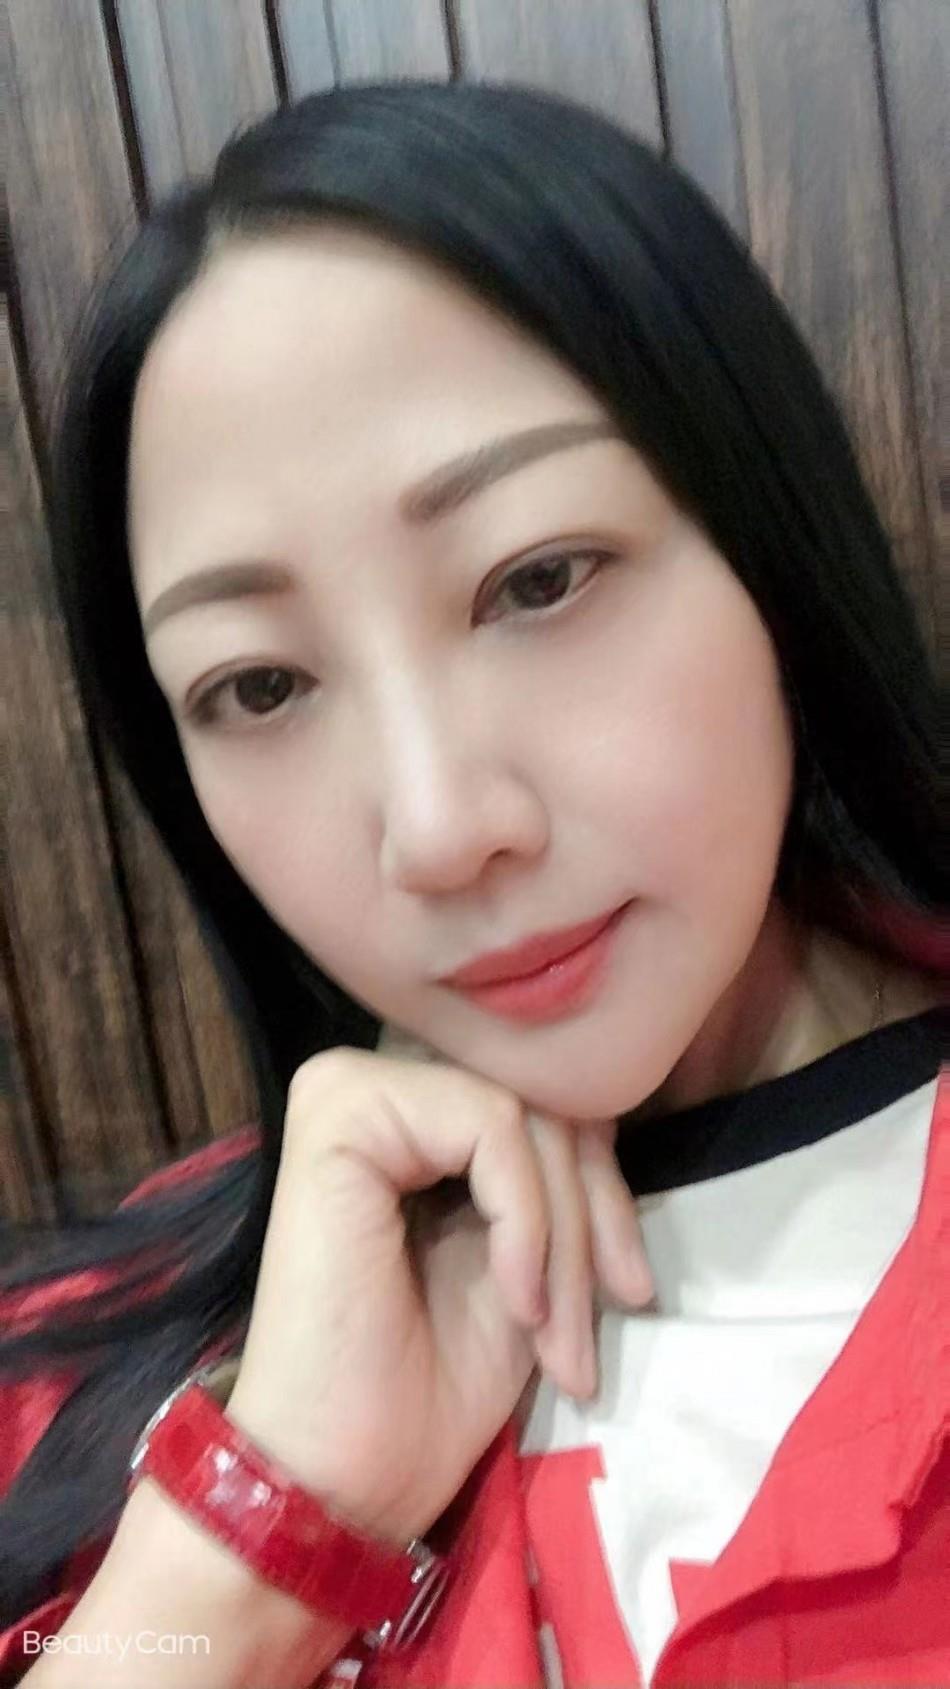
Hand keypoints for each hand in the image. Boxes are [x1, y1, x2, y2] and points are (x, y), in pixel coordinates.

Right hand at [224, 1046, 654, 1547]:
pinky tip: (516, 1302)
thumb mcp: (530, 1262)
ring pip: (526, 1116)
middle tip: (608, 1315)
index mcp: (410, 1117)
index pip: (546, 1104)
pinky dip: (527, 1220)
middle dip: (596, 1218)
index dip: (605, 1190)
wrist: (345, 1477)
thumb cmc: (430, 1383)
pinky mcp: (341, 1110)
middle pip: (542, 1106)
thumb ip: (557, 1179)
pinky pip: (491, 1125)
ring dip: (567, 1239)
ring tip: (558, 1339)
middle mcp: (373, 1084)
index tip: (631, 1289)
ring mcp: (350, 1088)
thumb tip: (621, 1108)